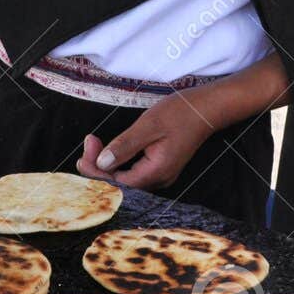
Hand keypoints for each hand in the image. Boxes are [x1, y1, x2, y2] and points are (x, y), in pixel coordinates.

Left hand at [74, 93, 215, 190]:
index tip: (86, 149)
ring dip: (106, 165)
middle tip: (88, 142)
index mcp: (156, 171)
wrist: (207, 109)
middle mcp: (159, 179)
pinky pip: (133, 173)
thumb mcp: (149, 125)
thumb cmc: (180, 113)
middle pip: (120, 185)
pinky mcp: (160, 168)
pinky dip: (117, 163)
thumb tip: (101, 163)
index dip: (97, 171)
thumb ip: (125, 146)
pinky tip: (108, 151)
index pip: (118, 183)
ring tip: (92, 144)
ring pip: (125, 180)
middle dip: (98, 167)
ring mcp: (160, 175)